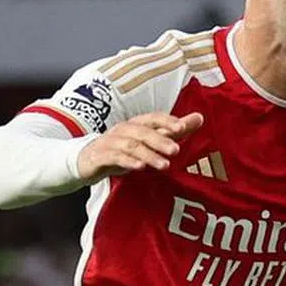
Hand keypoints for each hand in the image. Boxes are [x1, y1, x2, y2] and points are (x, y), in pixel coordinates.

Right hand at [77, 112, 203, 179]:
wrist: (85, 162)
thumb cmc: (121, 150)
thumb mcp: (148, 141)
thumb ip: (173, 131)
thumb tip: (199, 118)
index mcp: (135, 124)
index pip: (153, 118)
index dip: (166, 121)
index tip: (183, 127)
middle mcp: (123, 130)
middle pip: (142, 131)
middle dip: (160, 140)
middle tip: (176, 150)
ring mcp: (110, 142)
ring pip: (130, 146)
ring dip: (148, 155)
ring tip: (164, 165)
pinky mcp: (100, 156)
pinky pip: (114, 157)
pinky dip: (128, 161)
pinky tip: (139, 167)